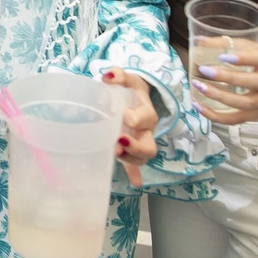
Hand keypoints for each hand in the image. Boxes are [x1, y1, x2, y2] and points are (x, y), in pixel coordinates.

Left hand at [101, 69, 156, 187]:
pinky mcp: (131, 151)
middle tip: (119, 142)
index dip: (136, 118)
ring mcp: (140, 143)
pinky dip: (135, 174)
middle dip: (135, 147)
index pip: (146, 118)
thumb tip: (107, 76)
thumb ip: (118, 75)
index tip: (124, 116)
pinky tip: (135, 182)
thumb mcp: (127, 78)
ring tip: (116, 153)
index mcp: (146, 113)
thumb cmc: (130, 89)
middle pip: (149, 146)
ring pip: (143, 158)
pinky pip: (135, 166)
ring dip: (131, 159)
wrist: (135, 96)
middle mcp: (146, 131)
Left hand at [189, 38, 257, 123]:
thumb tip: (199, 40)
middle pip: (254, 82)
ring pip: (245, 103)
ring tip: (199, 87)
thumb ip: (228, 44)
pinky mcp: (256, 115)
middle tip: (205, 70)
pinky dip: (217, 116)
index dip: (244, 58)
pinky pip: (236, 119)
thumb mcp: (253, 49)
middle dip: (228, 78)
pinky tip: (199, 106)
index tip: (222, 57)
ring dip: (220, 97)